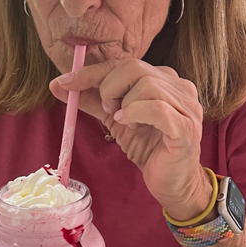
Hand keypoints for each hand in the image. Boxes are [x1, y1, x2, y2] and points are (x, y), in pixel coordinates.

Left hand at [50, 59, 212, 220]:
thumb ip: (92, 100)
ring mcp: (186, 106)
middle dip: (109, 88)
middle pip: (135, 67)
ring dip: (124, 104)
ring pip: (146, 86)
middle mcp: (179, 86)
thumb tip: (59, 85)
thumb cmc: (149, 148)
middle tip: (106, 110)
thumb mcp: (115, 119)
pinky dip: (136, 114)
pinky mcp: (186, 127)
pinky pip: (157, 109)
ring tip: (123, 122)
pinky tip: (130, 125)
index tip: (65, 81)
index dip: (92, 71)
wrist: (171, 183)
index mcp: (164, 79)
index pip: (125, 63)